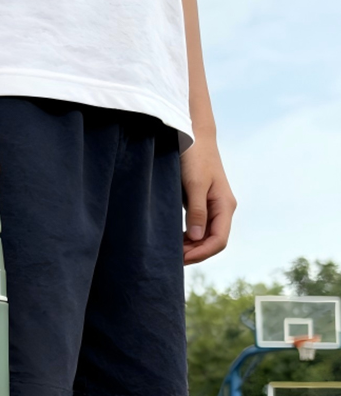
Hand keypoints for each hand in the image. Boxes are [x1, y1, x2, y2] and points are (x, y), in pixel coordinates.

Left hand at [180, 135, 236, 264]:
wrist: (193, 137)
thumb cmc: (195, 157)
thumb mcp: (195, 184)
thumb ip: (197, 211)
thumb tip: (195, 237)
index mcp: (225, 206)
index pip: (219, 240)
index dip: (201, 253)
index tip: (181, 258)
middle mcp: (221, 209)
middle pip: (212, 242)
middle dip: (194, 253)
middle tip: (171, 258)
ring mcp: (212, 208)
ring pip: (204, 237)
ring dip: (190, 247)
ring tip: (170, 252)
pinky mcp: (201, 205)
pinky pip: (197, 229)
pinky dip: (186, 238)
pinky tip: (173, 240)